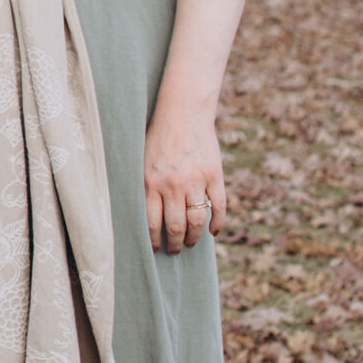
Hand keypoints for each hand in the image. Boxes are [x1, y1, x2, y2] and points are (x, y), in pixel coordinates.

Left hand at [144, 104, 226, 253]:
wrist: (183, 112)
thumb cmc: (158, 137)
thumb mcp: (143, 160)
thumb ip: (147, 187)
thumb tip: (147, 218)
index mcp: (151, 182)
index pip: (152, 222)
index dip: (156, 240)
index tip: (157, 248)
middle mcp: (173, 184)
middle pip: (176, 226)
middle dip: (175, 243)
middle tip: (176, 250)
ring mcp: (196, 180)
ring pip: (197, 220)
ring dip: (195, 237)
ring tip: (191, 243)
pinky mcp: (214, 175)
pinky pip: (219, 207)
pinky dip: (217, 223)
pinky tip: (213, 231)